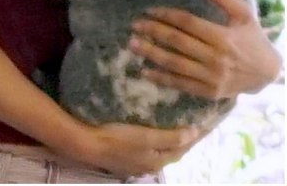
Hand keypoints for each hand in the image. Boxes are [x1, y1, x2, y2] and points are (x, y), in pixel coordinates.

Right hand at [68, 120, 203, 177]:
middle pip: (172, 152)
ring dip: (168, 142)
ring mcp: (136, 165)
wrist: (85, 144)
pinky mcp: (124, 160)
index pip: (183, 148)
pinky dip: (154, 143)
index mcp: (158, 161)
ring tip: (173, 128)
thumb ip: (171, 137)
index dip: (194, 136)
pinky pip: (146, 151)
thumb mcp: (146, 137)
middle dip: (183, 140)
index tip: (204, 123)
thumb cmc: (116, 138)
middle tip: (191, 124)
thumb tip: (194, 133)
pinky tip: (149, 136)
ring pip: (159, 153)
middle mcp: (150, 167)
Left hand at [132, 0, 282, 97]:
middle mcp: (216, 58)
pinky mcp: (210, 92)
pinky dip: (162, 79)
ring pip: (176, 64)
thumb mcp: (245, 16)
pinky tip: (145, 71)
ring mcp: (212, 77)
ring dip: (152, 54)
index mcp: (223, 37)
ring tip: (132, 45)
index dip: (166, 15)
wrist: (268, 74)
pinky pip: (182, 84)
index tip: (148, 10)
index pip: (188, 23)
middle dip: (153, 32)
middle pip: (178, 42)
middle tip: (134, 25)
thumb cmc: (253, 40)